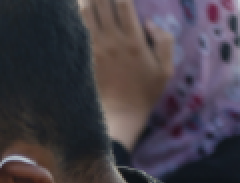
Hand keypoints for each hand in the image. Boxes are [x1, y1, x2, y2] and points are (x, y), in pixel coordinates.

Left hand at [82, 0, 174, 149]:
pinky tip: (74, 8)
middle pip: (102, 5)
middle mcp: (112, 41)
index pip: (124, 5)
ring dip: (86, 1)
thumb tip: (150, 22)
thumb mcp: (165, 69)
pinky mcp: (84, 58)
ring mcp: (95, 49)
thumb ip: (164, 42)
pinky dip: (76, 17)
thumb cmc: (144, 92)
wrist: (118, 115)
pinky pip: (77, 31)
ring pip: (85, 15)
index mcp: (134, 41)